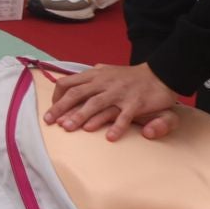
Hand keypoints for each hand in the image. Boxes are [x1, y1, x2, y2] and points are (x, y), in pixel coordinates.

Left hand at [45, 63, 182, 140]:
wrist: (159, 74)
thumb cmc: (129, 76)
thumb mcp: (106, 71)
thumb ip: (89, 78)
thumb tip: (71, 84)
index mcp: (95, 75)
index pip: (68, 83)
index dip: (57, 96)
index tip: (51, 110)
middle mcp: (104, 83)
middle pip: (77, 94)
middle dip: (61, 108)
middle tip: (50, 121)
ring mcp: (119, 92)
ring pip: (95, 104)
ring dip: (80, 116)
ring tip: (68, 128)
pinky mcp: (135, 103)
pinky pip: (124, 116)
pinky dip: (117, 126)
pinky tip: (109, 137)